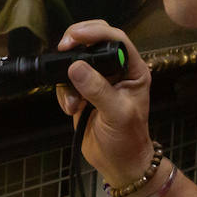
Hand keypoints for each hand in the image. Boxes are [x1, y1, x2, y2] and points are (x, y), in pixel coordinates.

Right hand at [54, 20, 154, 188]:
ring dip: (67, 79)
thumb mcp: (117, 114)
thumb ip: (97, 89)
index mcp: (133, 70)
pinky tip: (71, 110)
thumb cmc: (128, 140)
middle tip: (62, 48)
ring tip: (72, 103)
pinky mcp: (83, 93)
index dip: (95, 32)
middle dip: (76, 43)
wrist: (119, 164)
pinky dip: (64, 94)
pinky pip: (66, 82)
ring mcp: (98, 81)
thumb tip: (75, 67)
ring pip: (76, 61)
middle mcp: (116, 71)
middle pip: (94, 41)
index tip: (74, 37)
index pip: (116, 38)